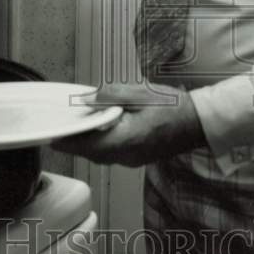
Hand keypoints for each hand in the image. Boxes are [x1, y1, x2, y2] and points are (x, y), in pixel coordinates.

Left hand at [52, 84, 205, 166]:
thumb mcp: (139, 93)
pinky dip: (104, 143)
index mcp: (125, 140)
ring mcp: (134, 160)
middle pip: (92, 153)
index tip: (52, 136)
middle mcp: (127, 156)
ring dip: (90, 142)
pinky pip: (114, 154)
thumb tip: (85, 100)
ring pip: (102, 155)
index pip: (86, 146)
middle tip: (64, 127)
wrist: (201, 122)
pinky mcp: (139, 158)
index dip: (67, 142)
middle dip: (77, 141)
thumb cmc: (173, 107)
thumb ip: (109, 96)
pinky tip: (103, 128)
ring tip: (81, 125)